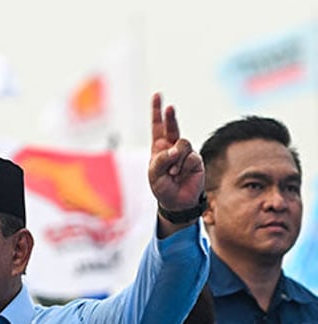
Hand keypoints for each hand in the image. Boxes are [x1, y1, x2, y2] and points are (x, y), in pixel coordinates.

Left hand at [148, 93, 203, 213]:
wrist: (176, 201)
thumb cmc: (162, 186)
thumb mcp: (154, 174)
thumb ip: (162, 160)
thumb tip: (175, 149)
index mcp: (159, 147)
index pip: (157, 126)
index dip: (157, 111)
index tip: (157, 95)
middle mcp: (173, 146)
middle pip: (173, 126)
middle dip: (171, 117)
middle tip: (169, 108)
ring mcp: (185, 152)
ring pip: (183, 144)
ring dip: (176, 160)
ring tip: (172, 173)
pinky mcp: (196, 160)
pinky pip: (190, 157)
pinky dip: (183, 167)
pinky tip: (181, 175)